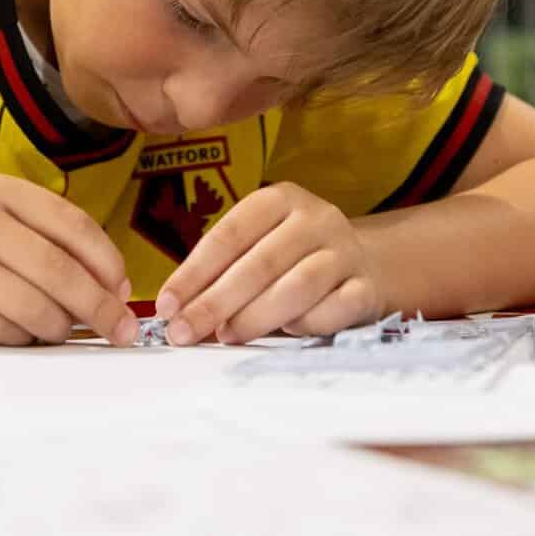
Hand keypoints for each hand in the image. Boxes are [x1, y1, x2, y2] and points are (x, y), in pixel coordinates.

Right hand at [0, 171, 136, 346]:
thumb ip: (37, 236)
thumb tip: (107, 282)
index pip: (71, 224)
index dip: (107, 261)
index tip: (124, 288)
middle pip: (59, 270)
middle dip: (99, 306)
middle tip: (120, 329)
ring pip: (35, 304)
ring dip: (60, 327)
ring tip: (63, 332)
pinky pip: (3, 329)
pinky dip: (23, 338)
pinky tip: (23, 335)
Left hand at [153, 182, 384, 344]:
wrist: (365, 264)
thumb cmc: (293, 259)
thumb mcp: (258, 248)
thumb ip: (223, 273)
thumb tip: (180, 311)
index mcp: (281, 199)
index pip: (230, 233)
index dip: (194, 272)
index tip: (167, 305)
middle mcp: (316, 218)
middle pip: (260, 262)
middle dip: (215, 302)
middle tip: (184, 331)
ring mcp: (345, 252)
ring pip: (298, 285)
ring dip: (256, 316)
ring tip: (226, 336)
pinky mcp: (367, 286)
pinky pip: (335, 309)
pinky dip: (306, 324)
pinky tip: (284, 334)